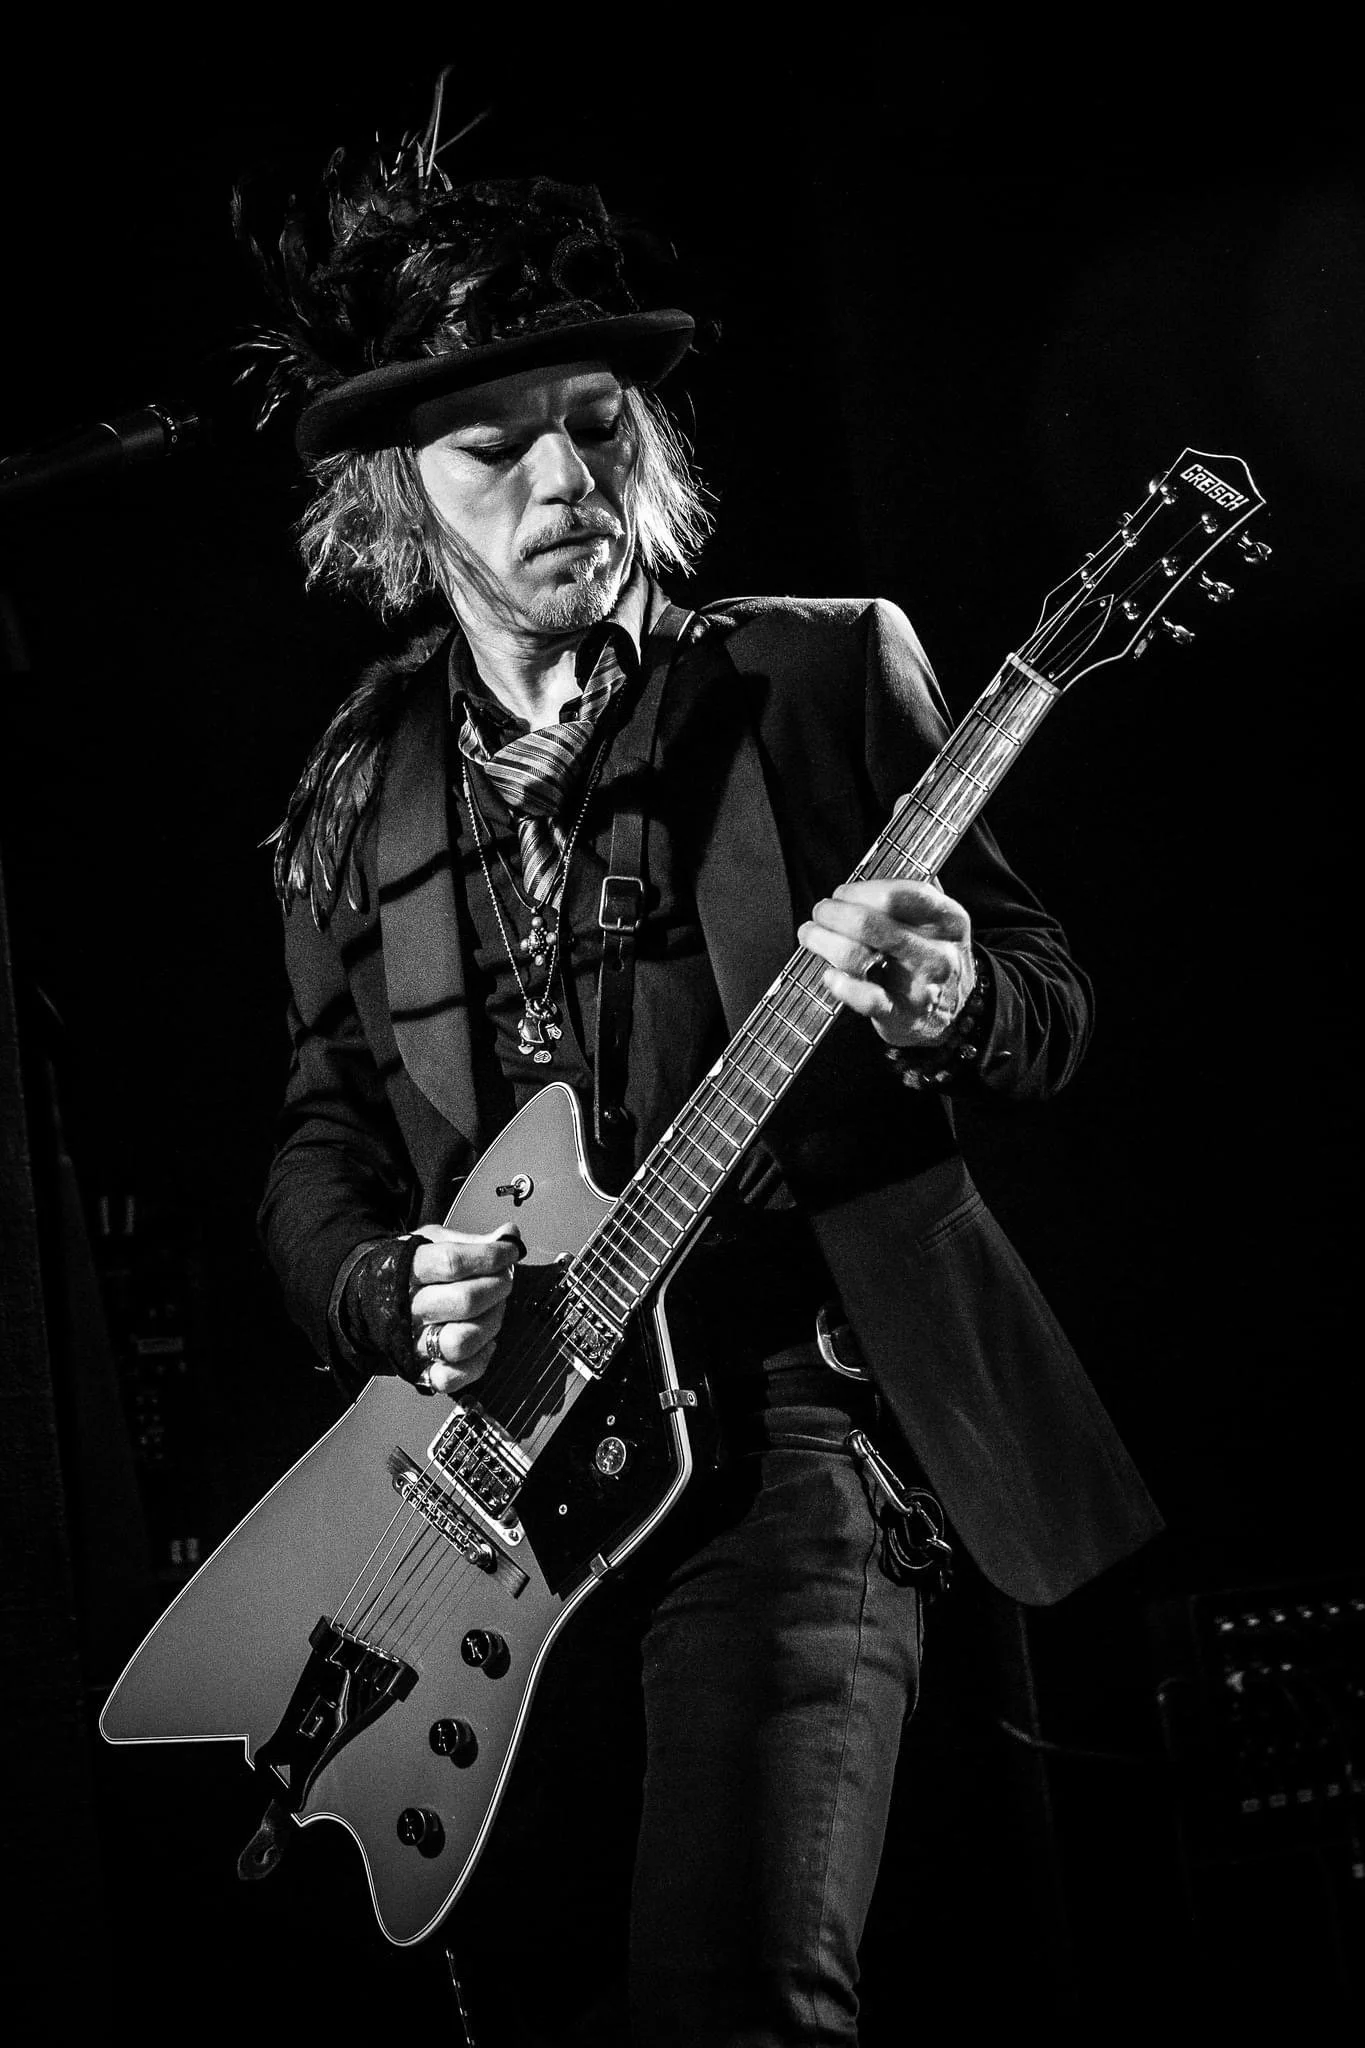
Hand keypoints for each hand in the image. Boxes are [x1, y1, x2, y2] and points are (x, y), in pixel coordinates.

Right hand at [408, 1224, 522, 1397]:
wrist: (370, 1297)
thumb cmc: (411, 1268)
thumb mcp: (435, 1242)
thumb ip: (473, 1242)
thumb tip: (509, 1235)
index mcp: (407, 1269)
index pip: (453, 1262)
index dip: (490, 1256)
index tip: (508, 1252)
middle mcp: (407, 1308)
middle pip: (465, 1301)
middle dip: (498, 1286)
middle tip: (504, 1278)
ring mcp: (413, 1342)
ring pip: (461, 1342)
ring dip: (492, 1323)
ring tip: (495, 1309)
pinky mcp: (421, 1369)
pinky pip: (452, 1378)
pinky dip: (478, 1362)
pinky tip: (485, 1341)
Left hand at [799, 879, 973, 1047]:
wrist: (955, 1014)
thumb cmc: (932, 959)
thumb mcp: (937, 924)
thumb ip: (907, 899)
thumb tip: (860, 883)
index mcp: (949, 921)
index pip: (901, 894)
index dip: (861, 890)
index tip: (842, 893)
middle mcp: (938, 952)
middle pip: (870, 924)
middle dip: (833, 914)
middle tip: (820, 913)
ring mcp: (921, 986)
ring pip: (858, 956)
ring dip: (824, 942)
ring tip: (811, 936)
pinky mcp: (902, 1015)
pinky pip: (866, 998)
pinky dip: (842, 985)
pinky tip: (830, 975)